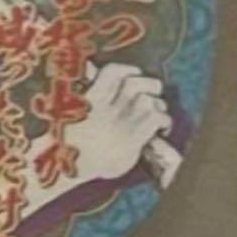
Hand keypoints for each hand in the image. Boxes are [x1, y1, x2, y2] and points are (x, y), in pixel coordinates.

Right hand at [72, 63, 171, 182]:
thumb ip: (88, 91)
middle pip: (136, 82)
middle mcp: (108, 107)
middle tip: (149, 97)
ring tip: (156, 113)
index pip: (113, 71)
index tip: (133, 75)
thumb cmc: (73, 141)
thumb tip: (91, 69)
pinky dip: (164, 121)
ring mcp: (121, 122)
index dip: (128, 70)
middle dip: (148, 86)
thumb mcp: (71, 112)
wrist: (72, 167)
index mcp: (92, 98)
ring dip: (158, 104)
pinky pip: (157, 118)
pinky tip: (162, 129)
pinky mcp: (133, 138)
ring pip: (149, 99)